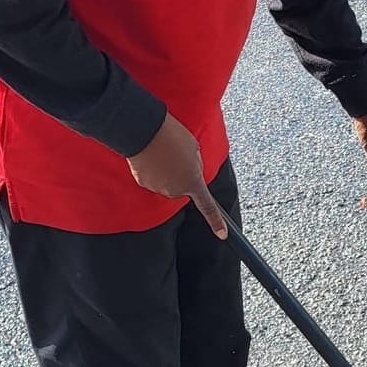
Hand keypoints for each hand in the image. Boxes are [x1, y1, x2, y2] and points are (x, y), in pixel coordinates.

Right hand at [127, 113, 226, 238]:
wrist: (145, 131)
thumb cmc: (173, 137)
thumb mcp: (194, 148)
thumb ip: (196, 165)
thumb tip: (192, 173)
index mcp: (193, 182)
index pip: (207, 206)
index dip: (215, 221)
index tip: (222, 234)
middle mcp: (175, 190)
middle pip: (183, 187)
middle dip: (183, 175)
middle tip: (179, 155)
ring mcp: (158, 188)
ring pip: (168, 183)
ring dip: (168, 171)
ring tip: (164, 152)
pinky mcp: (143, 183)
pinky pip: (153, 179)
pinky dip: (153, 169)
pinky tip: (152, 155)